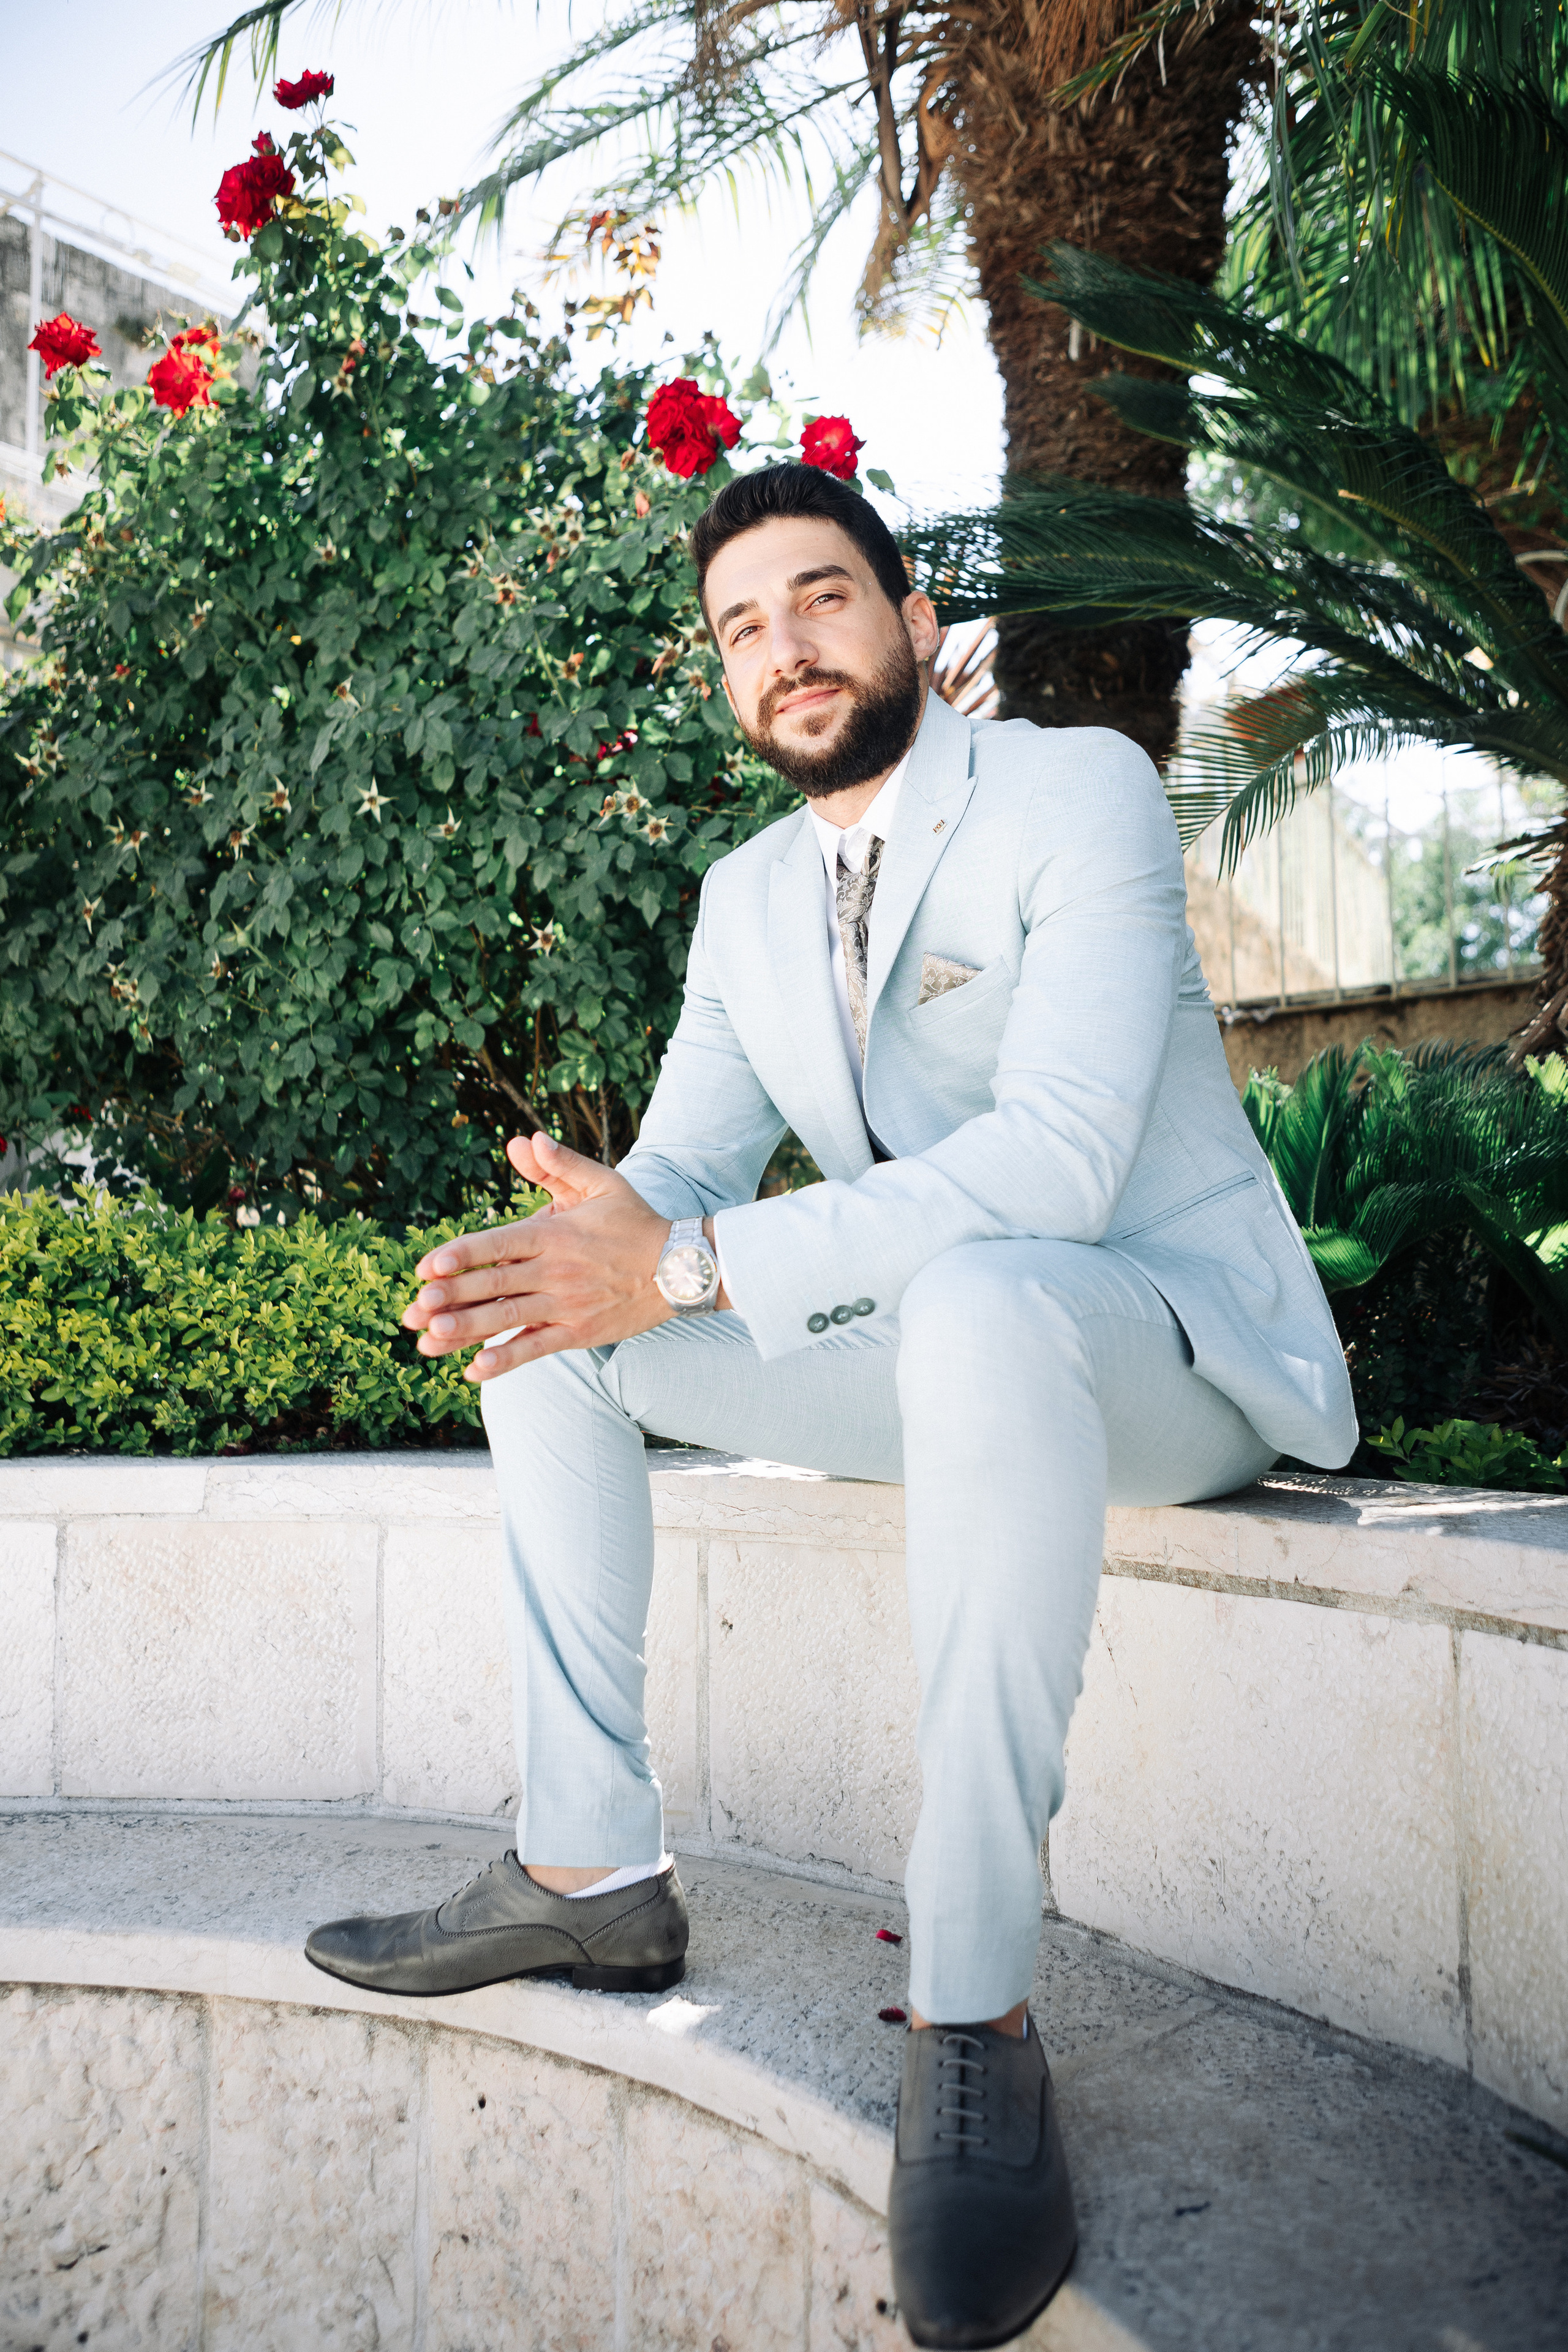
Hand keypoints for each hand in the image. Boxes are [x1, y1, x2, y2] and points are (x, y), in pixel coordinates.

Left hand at [402, 1132, 674, 1380]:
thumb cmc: (636, 1223)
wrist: (683, 1268)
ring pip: (510, 1319)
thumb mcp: (602, 1183)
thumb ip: (558, 1164)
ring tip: (428, 1341)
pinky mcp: (579, 1332)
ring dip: (468, 1330)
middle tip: (415, 1308)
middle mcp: (557, 1271)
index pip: (498, 1244)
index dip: (461, 1255)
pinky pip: (537, 1349)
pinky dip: (507, 1360)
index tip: (426, 1266)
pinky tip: (474, 1371)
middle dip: (452, 1297)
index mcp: (555, 1234)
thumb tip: (524, 1139)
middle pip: (495, 1285)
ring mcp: (567, 1304)